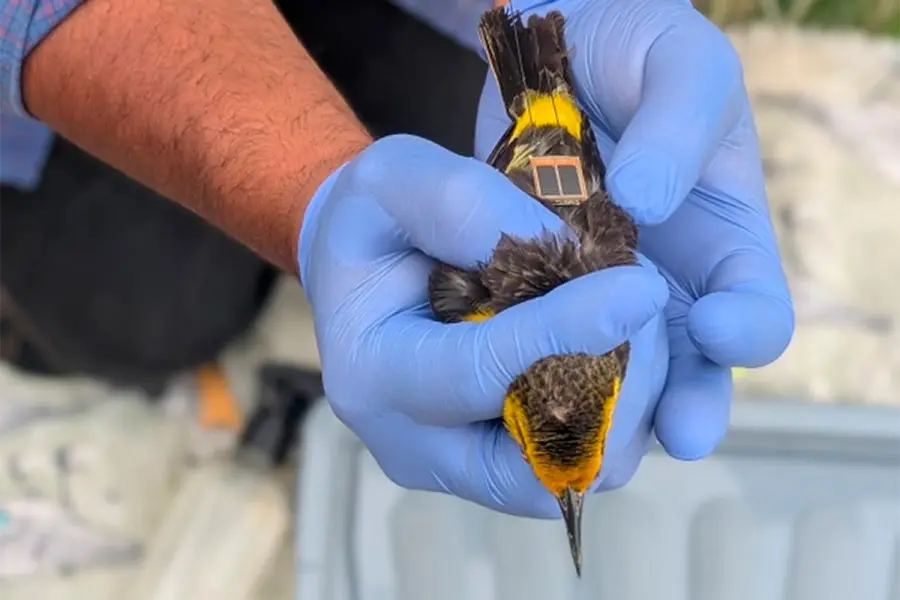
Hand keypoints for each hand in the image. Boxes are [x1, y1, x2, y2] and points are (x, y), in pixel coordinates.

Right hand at [298, 134, 668, 516]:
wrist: (364, 272)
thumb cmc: (374, 222)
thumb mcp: (395, 181)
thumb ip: (464, 205)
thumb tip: (561, 250)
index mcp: (373, 371)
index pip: (477, 372)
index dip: (565, 332)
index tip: (640, 288)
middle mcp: (413, 444)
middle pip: (538, 461)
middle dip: (613, 384)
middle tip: (646, 303)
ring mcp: (458, 467)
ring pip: (576, 471)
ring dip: (629, 398)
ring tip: (635, 318)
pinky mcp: (498, 467)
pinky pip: (583, 460)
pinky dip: (620, 408)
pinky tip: (620, 342)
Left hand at [476, 0, 793, 485]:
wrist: (558, 47)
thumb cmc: (640, 51)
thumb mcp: (681, 65)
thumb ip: (678, 122)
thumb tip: (647, 201)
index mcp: (723, 250)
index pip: (754, 315)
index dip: (744, 331)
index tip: (715, 323)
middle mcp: (665, 291)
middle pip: (688, 376)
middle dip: (683, 407)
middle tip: (668, 431)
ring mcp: (594, 298)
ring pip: (606, 377)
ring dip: (601, 409)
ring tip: (585, 428)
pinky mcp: (531, 288)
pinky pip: (533, 340)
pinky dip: (525, 362)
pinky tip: (506, 371)